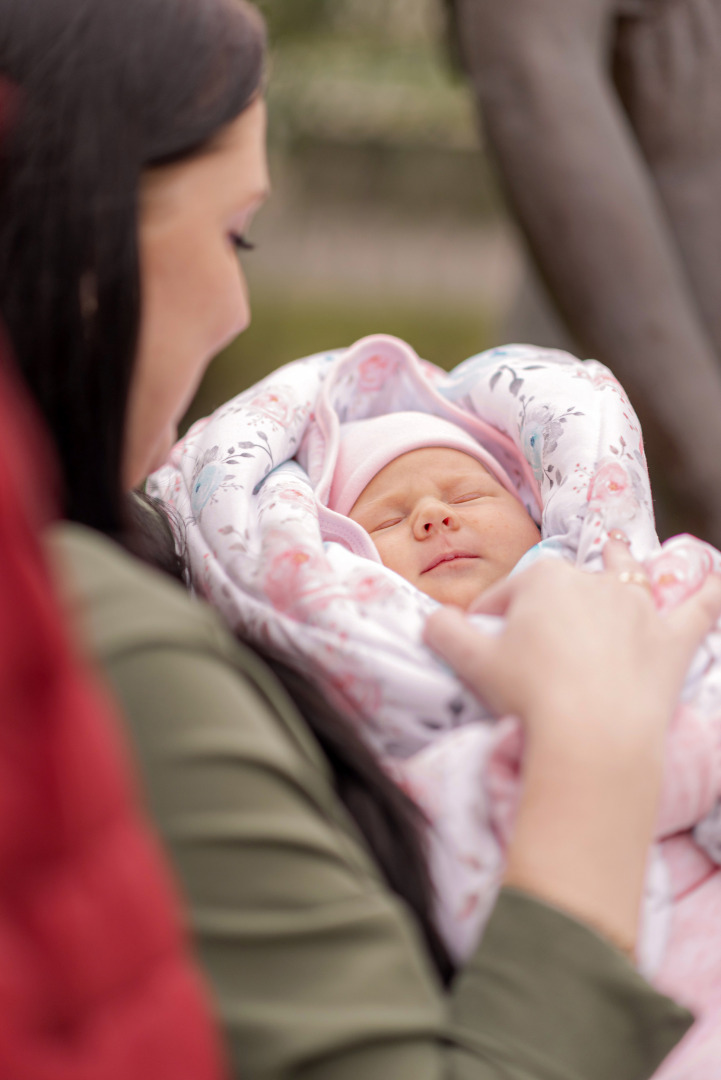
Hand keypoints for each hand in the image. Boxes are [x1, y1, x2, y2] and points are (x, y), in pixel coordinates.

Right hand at [423, 538, 720, 954]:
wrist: (592, 734)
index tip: (477, 642)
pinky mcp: (672, 640)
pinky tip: (719, 578)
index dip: (487, 620)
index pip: (506, 595)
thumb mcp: (471, 661)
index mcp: (543, 579)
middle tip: (532, 643)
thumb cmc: (528, 692)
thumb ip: (444, 632)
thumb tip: (432, 620)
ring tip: (617, 548)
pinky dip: (711, 592)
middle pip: (563, 587)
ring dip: (621, 564)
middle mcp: (594, 581)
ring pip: (629, 576)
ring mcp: (638, 608)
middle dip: (546, 607)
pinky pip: (699, 608)